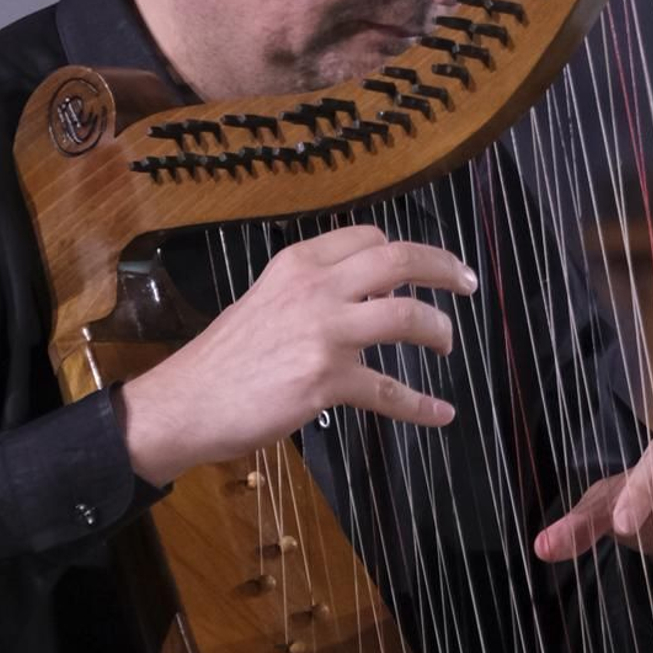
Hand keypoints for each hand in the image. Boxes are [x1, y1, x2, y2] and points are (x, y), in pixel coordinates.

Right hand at [118, 222, 475, 487]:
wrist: (186, 401)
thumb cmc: (225, 356)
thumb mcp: (266, 299)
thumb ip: (314, 290)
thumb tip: (366, 293)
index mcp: (300, 263)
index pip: (370, 238)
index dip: (404, 254)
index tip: (423, 270)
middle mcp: (316, 288)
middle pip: (399, 261)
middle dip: (444, 269)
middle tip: (467, 283)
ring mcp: (324, 334)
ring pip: (405, 317)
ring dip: (438, 330)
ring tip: (447, 344)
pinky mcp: (326, 382)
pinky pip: (388, 391)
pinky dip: (421, 405)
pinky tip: (441, 414)